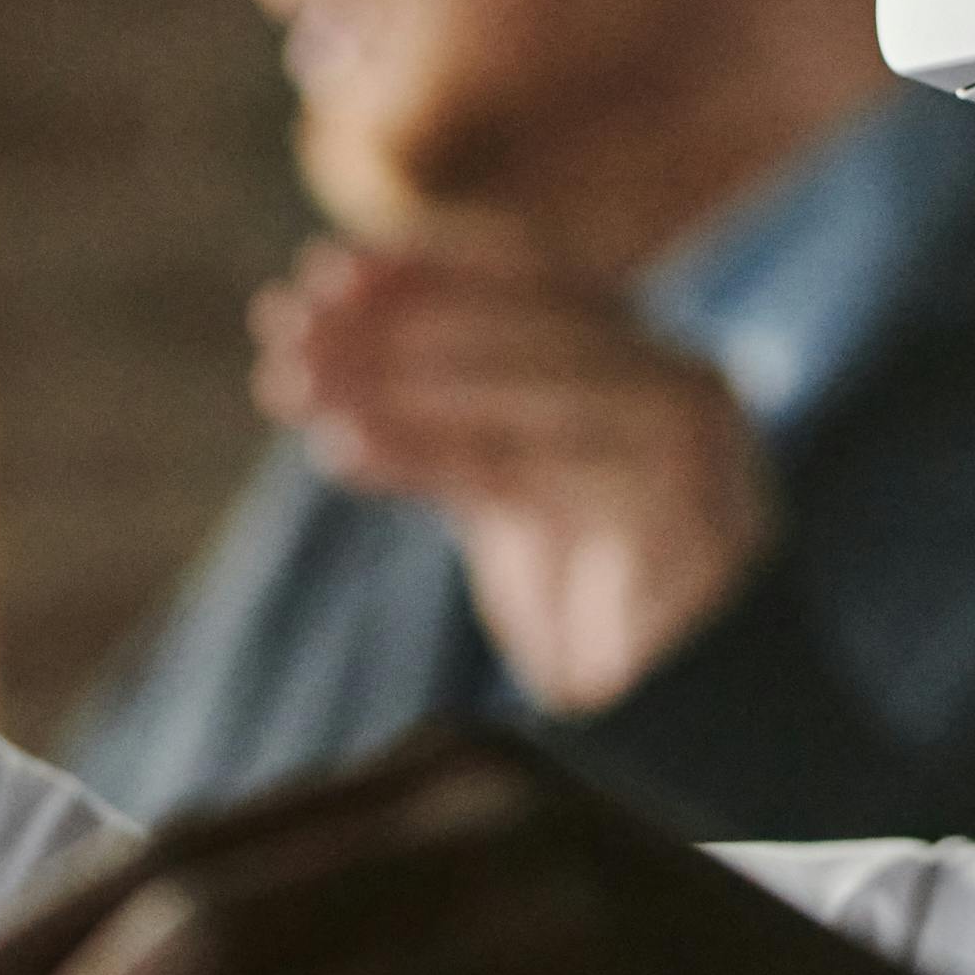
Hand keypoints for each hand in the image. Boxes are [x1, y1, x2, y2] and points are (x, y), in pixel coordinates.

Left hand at [257, 244, 772, 713]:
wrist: (690, 708)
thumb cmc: (589, 585)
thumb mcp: (509, 472)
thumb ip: (442, 400)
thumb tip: (319, 314)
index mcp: (648, 355)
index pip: (531, 275)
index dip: (425, 266)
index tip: (323, 272)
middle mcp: (680, 383)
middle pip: (519, 326)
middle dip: (392, 323)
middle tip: (284, 326)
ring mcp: (689, 450)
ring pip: (519, 396)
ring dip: (392, 384)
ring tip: (294, 385)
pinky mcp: (677, 519)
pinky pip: (527, 476)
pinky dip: (425, 456)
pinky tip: (342, 450)